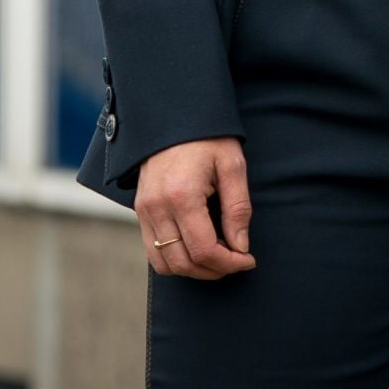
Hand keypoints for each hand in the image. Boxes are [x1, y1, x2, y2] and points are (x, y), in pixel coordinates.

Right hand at [135, 136, 256, 279]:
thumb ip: (237, 209)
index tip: (249, 260)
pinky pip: (153, 251)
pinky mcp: (139, 212)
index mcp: (181, 196)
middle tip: (237, 262)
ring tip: (219, 259)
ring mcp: (143, 212)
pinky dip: (175, 259)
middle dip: (214, 270)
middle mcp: (156, 208)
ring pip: (164, 263)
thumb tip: (240, 246)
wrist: (172, 118)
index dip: (229, 263)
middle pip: (183, 262)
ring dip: (193, 270)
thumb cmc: (207, 138)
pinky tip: (198, 249)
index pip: (204, 249)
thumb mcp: (232, 166)